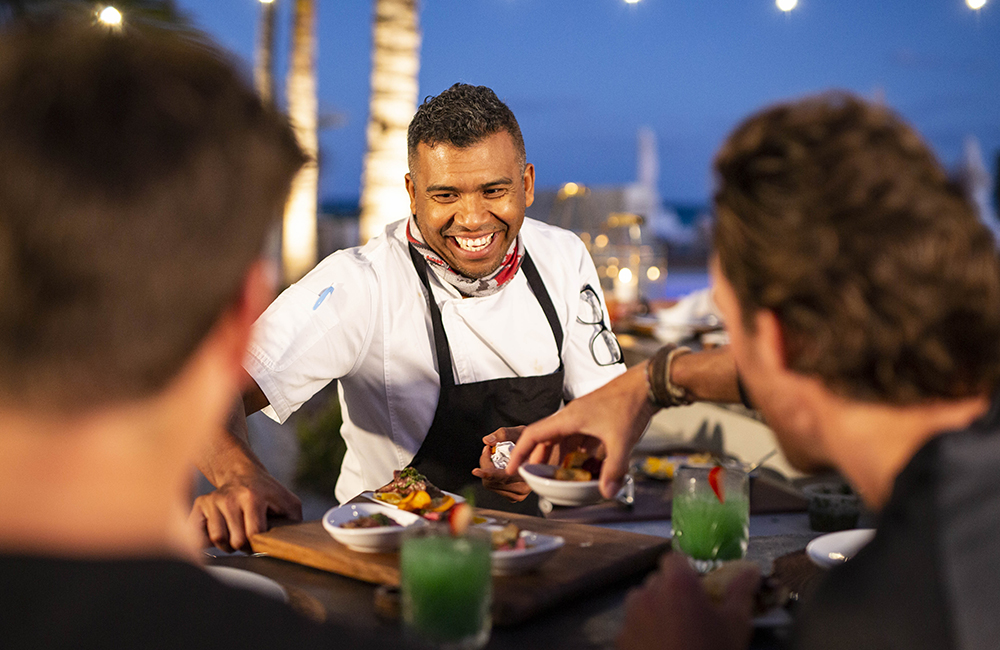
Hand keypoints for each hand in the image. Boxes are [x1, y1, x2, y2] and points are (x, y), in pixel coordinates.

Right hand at [188, 468, 301, 552]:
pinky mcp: (200, 503)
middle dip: (244, 546)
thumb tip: (296, 541)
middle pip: (235, 541)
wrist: (242, 474)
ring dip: (227, 544)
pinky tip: (218, 532)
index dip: (258, 544)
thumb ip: (295, 521)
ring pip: (217, 539)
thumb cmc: (267, 493)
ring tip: (235, 535)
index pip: (253, 534)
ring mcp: (213, 499)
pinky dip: (205, 538)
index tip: (260, 541)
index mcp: (252, 497)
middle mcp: (230, 497)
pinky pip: (197, 533)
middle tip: (248, 538)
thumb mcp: (288, 502)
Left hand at [471, 427, 532, 501]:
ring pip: (491, 486)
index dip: (487, 472)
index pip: (501, 477)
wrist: (546, 455)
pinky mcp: (515, 496)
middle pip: (491, 482)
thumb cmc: (534, 443)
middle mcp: (524, 487)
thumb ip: (504, 434)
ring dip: (488, 471)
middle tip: (488, 450)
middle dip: (485, 465)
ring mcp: (519, 494)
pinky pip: (496, 488)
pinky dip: (493, 477)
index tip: (475, 470)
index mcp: (526, 473)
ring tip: (494, 456)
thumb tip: (487, 441)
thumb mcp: (521, 432)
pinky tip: (498, 466)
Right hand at [507, 362, 657, 498]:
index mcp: (568, 419)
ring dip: (558, 458)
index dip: (519, 452)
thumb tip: (606, 492)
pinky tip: (584, 466)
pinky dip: (577, 454)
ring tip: (557, 475)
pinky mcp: (595, 419)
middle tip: (534, 477)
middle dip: (538, 460)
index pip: (533, 435)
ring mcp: (583, 418)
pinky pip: (578, 439)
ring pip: (562, 441)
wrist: (646, 385)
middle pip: (545, 440)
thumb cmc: (629, 403)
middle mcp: (572, 418)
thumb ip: (613, 469)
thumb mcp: (621, 440)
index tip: (512, 468)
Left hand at [617, 553, 758, 649]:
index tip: (697, 587)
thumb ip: (741, 591)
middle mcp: (648, 593)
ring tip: (673, 633)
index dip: (685, 570)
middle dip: (671, 592)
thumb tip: (751, 569)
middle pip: (657, 581)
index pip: (673, 559)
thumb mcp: (736, 624)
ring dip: (654, 610)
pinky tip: (659, 648)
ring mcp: (630, 617)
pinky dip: (642, 632)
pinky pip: (632, 626)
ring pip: (641, 602)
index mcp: (677, 584)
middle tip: (690, 614)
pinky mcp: (620, 639)